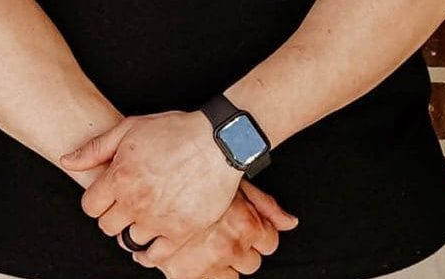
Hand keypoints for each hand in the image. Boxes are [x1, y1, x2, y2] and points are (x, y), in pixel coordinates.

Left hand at [62, 111, 242, 256]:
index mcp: (120, 178)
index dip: (97, 201)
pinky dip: (150, 253)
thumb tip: (66, 161)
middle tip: (126, 206)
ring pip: (130, 241)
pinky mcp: (181, 231)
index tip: (108, 196)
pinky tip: (152, 242)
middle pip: (107, 226)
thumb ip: (95, 148)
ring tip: (144, 218)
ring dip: (134, 231)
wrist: (218, 141)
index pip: (90, 207)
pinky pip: (156, 256)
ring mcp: (158, 219)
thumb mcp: (130, 129)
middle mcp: (135, 202)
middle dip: (113, 216)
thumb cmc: (175, 131)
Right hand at [144, 182, 297, 278]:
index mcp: (245, 224)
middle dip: (240, 249)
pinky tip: (195, 255)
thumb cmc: (197, 175)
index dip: (258, 233)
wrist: (154, 183)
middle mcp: (229, 246)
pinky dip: (202, 272)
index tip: (246, 227)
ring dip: (222, 262)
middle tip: (223, 232)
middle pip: (252, 262)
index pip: (269, 242)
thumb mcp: (236, 183)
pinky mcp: (184, 274)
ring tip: (207, 242)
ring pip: (232, 275)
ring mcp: (207, 262)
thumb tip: (290, 222)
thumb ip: (266, 204)